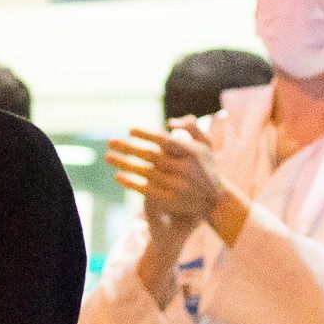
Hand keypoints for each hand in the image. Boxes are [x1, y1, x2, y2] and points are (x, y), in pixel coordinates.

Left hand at [106, 121, 226, 233]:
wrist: (215, 200)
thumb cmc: (206, 167)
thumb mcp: (206, 144)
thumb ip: (192, 128)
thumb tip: (170, 122)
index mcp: (193, 153)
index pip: (166, 142)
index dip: (147, 136)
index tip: (130, 130)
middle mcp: (186, 169)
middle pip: (151, 156)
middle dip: (128, 148)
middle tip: (110, 141)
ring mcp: (178, 187)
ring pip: (146, 173)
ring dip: (124, 164)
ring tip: (108, 157)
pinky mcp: (171, 201)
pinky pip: (146, 190)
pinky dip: (131, 183)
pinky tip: (118, 176)